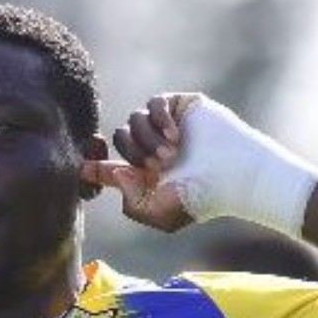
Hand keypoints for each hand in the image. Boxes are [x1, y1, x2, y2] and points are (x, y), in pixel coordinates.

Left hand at [81, 93, 196, 232]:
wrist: (235, 174)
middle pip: (119, 138)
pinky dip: (160, 118)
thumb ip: (130, 203)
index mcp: (142, 174)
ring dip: (148, 139)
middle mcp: (150, 148)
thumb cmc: (201, 199)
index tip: (82, 167)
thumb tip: (118, 173)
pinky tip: (176, 135)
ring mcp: (165, 126)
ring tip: (172, 154)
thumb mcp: (159, 214)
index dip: (91, 164)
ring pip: (133, 120)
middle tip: (159, 166)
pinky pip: (154, 103)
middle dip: (133, 152)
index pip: (106, 166)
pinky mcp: (180, 107)